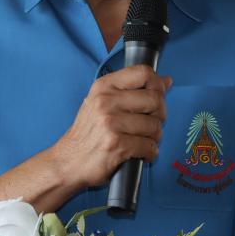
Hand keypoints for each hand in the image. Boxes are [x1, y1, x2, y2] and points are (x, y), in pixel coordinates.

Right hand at [48, 65, 169, 194]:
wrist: (68, 162)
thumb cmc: (87, 134)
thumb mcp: (102, 103)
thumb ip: (132, 91)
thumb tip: (166, 81)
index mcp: (103, 87)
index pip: (143, 73)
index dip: (157, 84)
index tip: (159, 96)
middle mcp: (106, 101)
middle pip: (155, 99)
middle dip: (160, 115)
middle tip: (152, 125)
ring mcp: (110, 123)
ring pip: (154, 126)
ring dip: (155, 138)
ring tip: (144, 141)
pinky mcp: (116, 144)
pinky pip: (149, 146)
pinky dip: (150, 153)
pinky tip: (142, 153)